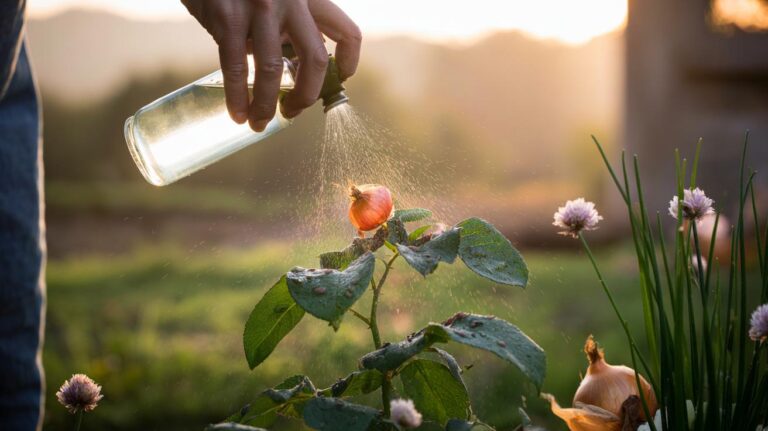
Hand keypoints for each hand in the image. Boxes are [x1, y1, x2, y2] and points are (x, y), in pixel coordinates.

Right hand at [182, 0, 360, 130]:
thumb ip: (291, 21)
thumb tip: (295, 67)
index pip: (347, 33)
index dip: (348, 64)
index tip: (338, 81)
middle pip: (315, 61)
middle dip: (306, 97)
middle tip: (293, 111)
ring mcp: (260, 8)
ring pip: (273, 72)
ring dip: (267, 106)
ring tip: (259, 122)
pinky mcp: (226, 17)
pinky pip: (237, 69)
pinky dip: (238, 98)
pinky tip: (238, 114)